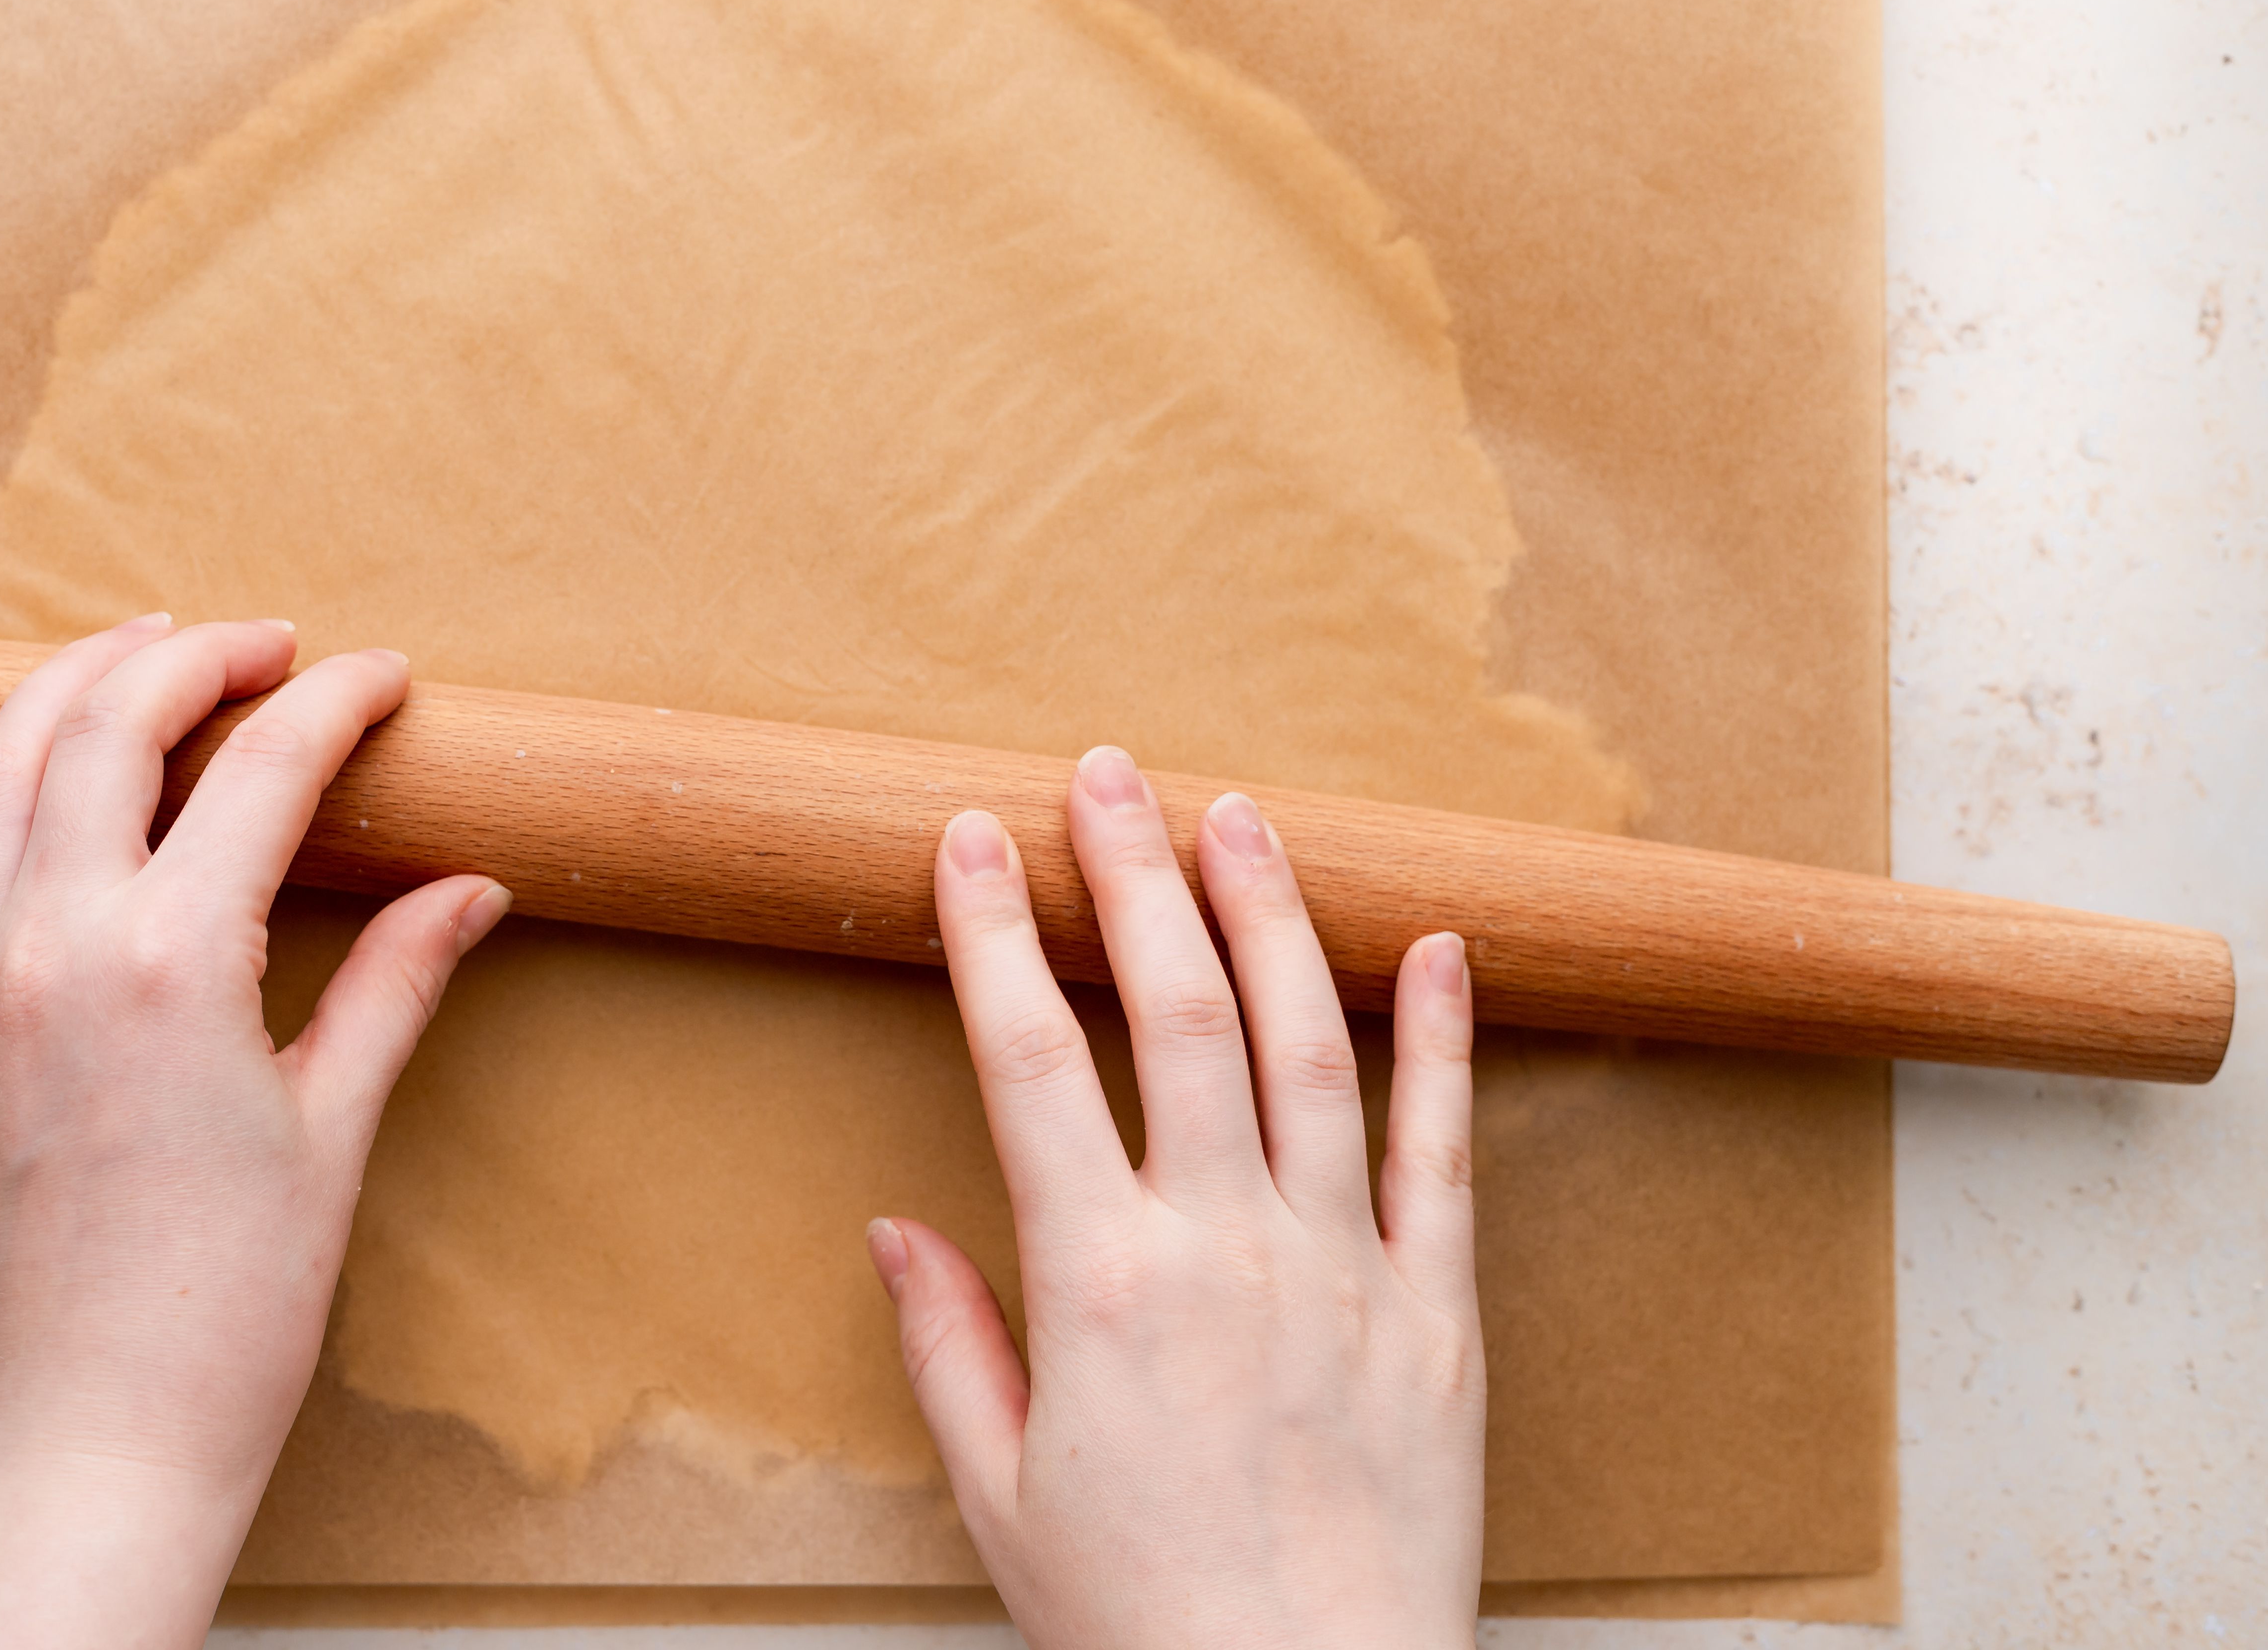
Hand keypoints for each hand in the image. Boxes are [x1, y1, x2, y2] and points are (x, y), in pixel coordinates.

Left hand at [0, 615, 509, 1649]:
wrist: (91, 1434)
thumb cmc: (227, 1309)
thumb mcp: (332, 1134)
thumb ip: (391, 985)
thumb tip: (469, 888)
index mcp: (172, 967)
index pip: (261, 772)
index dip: (334, 704)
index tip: (383, 679)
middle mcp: (55, 947)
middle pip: (112, 727)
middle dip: (200, 658)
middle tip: (273, 647)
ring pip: (2, 764)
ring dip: (73, 679)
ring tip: (144, 640)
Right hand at [870, 748, 1482, 1647]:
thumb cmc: (1145, 1621)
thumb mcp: (1002, 1495)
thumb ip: (951, 1347)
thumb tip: (895, 1232)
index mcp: (1102, 1284)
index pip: (1032, 1062)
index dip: (993, 937)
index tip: (969, 842)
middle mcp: (1228, 1248)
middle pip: (1181, 1014)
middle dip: (1133, 876)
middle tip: (1106, 774)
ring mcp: (1346, 1270)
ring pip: (1310, 1048)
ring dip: (1271, 916)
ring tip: (1240, 816)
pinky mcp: (1439, 1315)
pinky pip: (1443, 1152)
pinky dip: (1444, 1042)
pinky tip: (1436, 949)